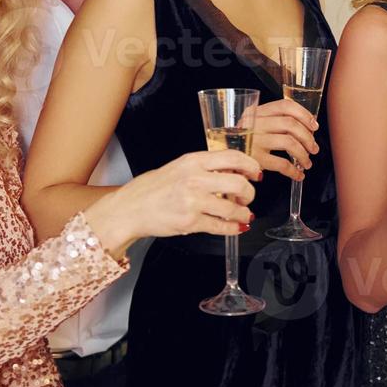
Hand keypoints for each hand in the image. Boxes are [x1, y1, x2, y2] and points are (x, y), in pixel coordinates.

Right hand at [87, 150, 259, 242]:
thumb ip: (206, 168)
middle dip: (250, 193)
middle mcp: (194, 179)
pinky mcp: (190, 222)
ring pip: (233, 209)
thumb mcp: (180, 167)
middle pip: (239, 184)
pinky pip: (221, 226)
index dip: (251, 166)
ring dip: (244, 213)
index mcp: (193, 161)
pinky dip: (234, 228)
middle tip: (248, 197)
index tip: (256, 174)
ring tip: (244, 214)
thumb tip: (235, 173)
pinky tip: (237, 227)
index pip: (233, 158)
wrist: (130, 209)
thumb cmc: (153, 188)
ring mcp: (192, 202)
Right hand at [248, 99, 319, 181]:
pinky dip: (294, 171)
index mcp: (255, 112)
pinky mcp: (255, 159)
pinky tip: (298, 175)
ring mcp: (254, 141)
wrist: (221, 160)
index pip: (285, 106)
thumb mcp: (252, 124)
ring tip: (307, 162)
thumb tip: (306, 128)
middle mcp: (254, 124)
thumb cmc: (242, 143)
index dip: (304, 115)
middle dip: (308, 137)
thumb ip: (272, 120)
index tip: (314, 126)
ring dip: (304, 154)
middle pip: (290, 124)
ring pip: (289, 143)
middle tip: (314, 148)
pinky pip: (282, 164)